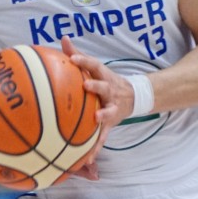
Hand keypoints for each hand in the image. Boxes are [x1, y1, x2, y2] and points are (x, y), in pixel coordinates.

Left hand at [59, 37, 130, 179]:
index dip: (84, 60)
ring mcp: (112, 107)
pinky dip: (95, 148)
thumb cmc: (105, 80)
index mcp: (103, 76)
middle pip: (104, 87)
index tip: (73, 58)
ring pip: (108, 112)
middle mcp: (110, 90)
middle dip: (96, 86)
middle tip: (86, 85)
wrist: (134, 97)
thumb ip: (78, 54)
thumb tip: (63, 38)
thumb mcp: (95, 67)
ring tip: (96, 119)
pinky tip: (87, 160)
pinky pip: (102, 137)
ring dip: (103, 116)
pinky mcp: (111, 124)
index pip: (94, 65)